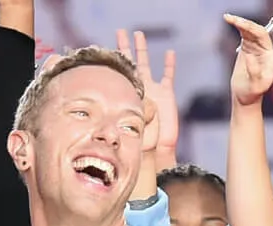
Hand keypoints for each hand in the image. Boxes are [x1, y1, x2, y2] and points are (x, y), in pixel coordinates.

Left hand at [116, 30, 176, 151]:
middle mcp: (138, 88)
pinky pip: (168, 75)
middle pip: (130, 62)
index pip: (118, 74)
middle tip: (119, 32)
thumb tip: (105, 105)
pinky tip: (169, 53)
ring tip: (138, 34)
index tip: (103, 50)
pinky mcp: (166, 93)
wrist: (154, 147)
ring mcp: (152, 88)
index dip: (112, 62)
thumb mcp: (122, 123)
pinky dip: (169, 65)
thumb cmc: (135, 139)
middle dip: (125, 47)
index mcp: (126, 93)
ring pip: (147, 63)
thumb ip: (117, 112)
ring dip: (142, 48)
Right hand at [225, 14, 272, 107]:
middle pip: (262, 33)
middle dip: (250, 26)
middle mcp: (269, 50)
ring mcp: (258, 46)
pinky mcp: (248, 45)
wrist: (244, 94)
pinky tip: (229, 19)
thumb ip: (255, 72)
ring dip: (242, 23)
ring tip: (229, 18)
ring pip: (252, 29)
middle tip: (238, 22)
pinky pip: (244, 31)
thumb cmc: (252, 93)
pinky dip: (237, 25)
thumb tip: (250, 56)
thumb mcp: (255, 86)